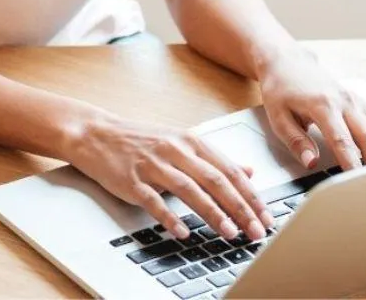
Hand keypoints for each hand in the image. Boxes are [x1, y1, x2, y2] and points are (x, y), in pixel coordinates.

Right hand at [66, 115, 273, 240]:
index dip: (251, 194)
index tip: (266, 215)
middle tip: (256, 230)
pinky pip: (153, 200)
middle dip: (240, 207)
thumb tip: (249, 171)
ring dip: (213, 212)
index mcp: (193, 141)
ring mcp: (155, 164)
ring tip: (230, 232)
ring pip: (190, 189)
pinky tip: (183, 232)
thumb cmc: (145, 140)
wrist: (99, 133)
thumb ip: (216, 159)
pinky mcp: (133, 180)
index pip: (230, 170)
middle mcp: (177, 150)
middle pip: (215, 180)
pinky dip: (170, 217)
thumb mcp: (184, 143)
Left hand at [259, 48, 365, 170]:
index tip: (358, 184)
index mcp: (323, 105)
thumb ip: (296, 141)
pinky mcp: (363, 103)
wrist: (288, 61)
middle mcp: (345, 102)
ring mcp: (357, 101)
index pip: (342, 140)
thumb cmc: (281, 89)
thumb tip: (311, 163)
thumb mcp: (277, 116)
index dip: (352, 163)